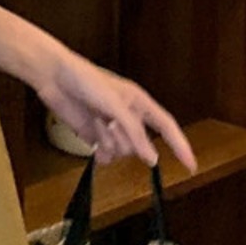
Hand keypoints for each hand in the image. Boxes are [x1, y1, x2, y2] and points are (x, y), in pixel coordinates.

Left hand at [35, 45, 196, 171]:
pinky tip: (92, 140)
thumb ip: (135, 133)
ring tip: (96, 122)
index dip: (180, 146)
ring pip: (122, 152)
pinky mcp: (94, 136)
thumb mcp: (115, 105)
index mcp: (140, 103)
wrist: (54, 78)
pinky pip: (106, 156)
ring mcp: (111, 128)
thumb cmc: (86, 80)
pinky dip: (100, 153)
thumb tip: (153, 159)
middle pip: (140, 145)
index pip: (167, 127)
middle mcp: (128, 116)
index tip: (190, 166)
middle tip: (108, 122)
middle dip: (125, 139)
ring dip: (109, 142)